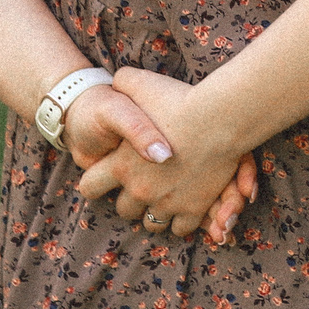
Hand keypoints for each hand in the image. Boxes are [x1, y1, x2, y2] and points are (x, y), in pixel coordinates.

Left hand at [75, 68, 258, 242]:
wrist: (220, 119)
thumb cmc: (179, 99)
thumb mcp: (140, 82)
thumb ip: (123, 82)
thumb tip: (115, 80)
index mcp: (120, 165)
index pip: (89, 188)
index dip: (96, 183)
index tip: (107, 178)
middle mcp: (139, 189)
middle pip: (124, 210)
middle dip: (131, 201)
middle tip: (143, 186)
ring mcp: (167, 202)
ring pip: (152, 223)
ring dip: (155, 213)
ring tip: (164, 198)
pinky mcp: (194, 208)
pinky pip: (181, 228)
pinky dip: (182, 221)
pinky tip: (186, 205)